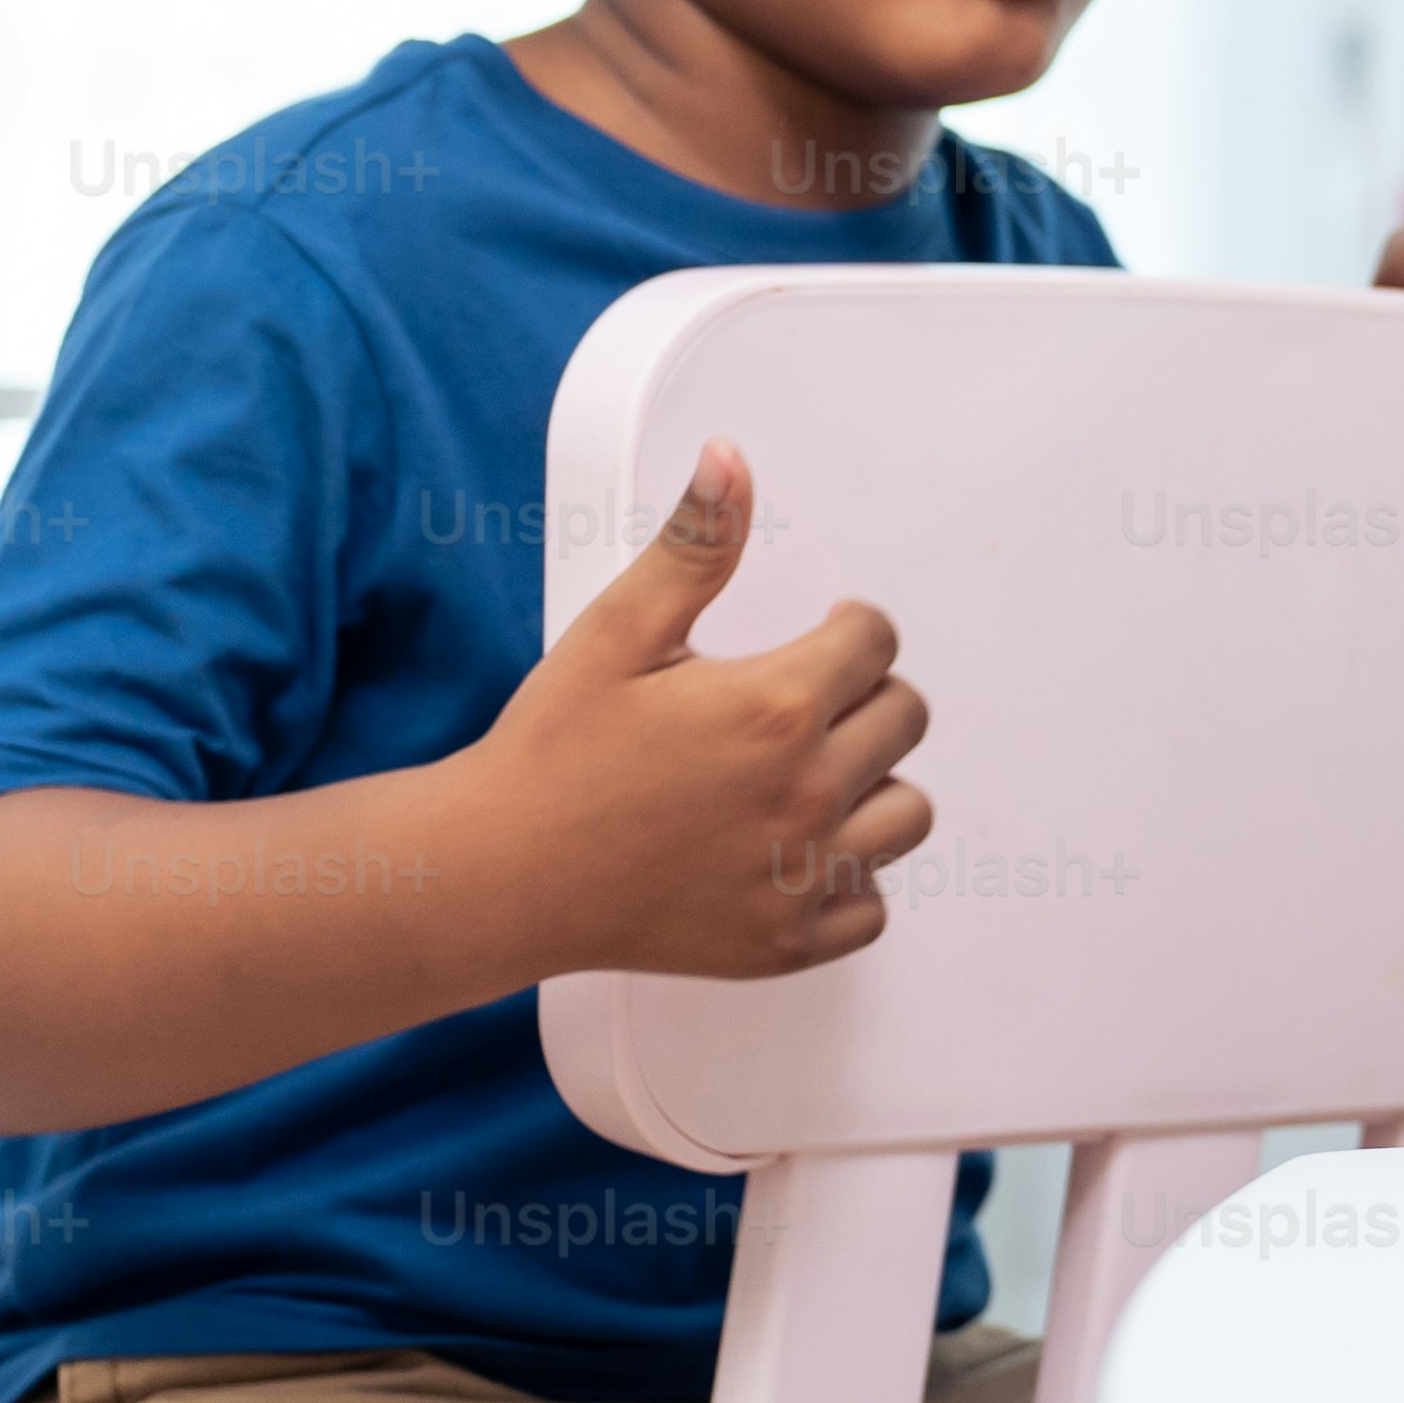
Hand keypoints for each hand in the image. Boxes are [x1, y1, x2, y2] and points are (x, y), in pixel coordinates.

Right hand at [468, 443, 929, 980]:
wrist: (497, 873)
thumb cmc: (552, 748)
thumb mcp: (619, 631)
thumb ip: (694, 547)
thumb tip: (731, 458)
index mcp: (777, 708)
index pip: (878, 640)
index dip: (847, 628)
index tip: (817, 638)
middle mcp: (806, 795)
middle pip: (904, 718)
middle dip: (862, 697)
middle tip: (798, 705)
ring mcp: (799, 878)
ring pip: (906, 813)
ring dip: (869, 787)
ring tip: (801, 775)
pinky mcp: (783, 944)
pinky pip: (870, 907)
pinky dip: (845, 880)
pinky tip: (789, 852)